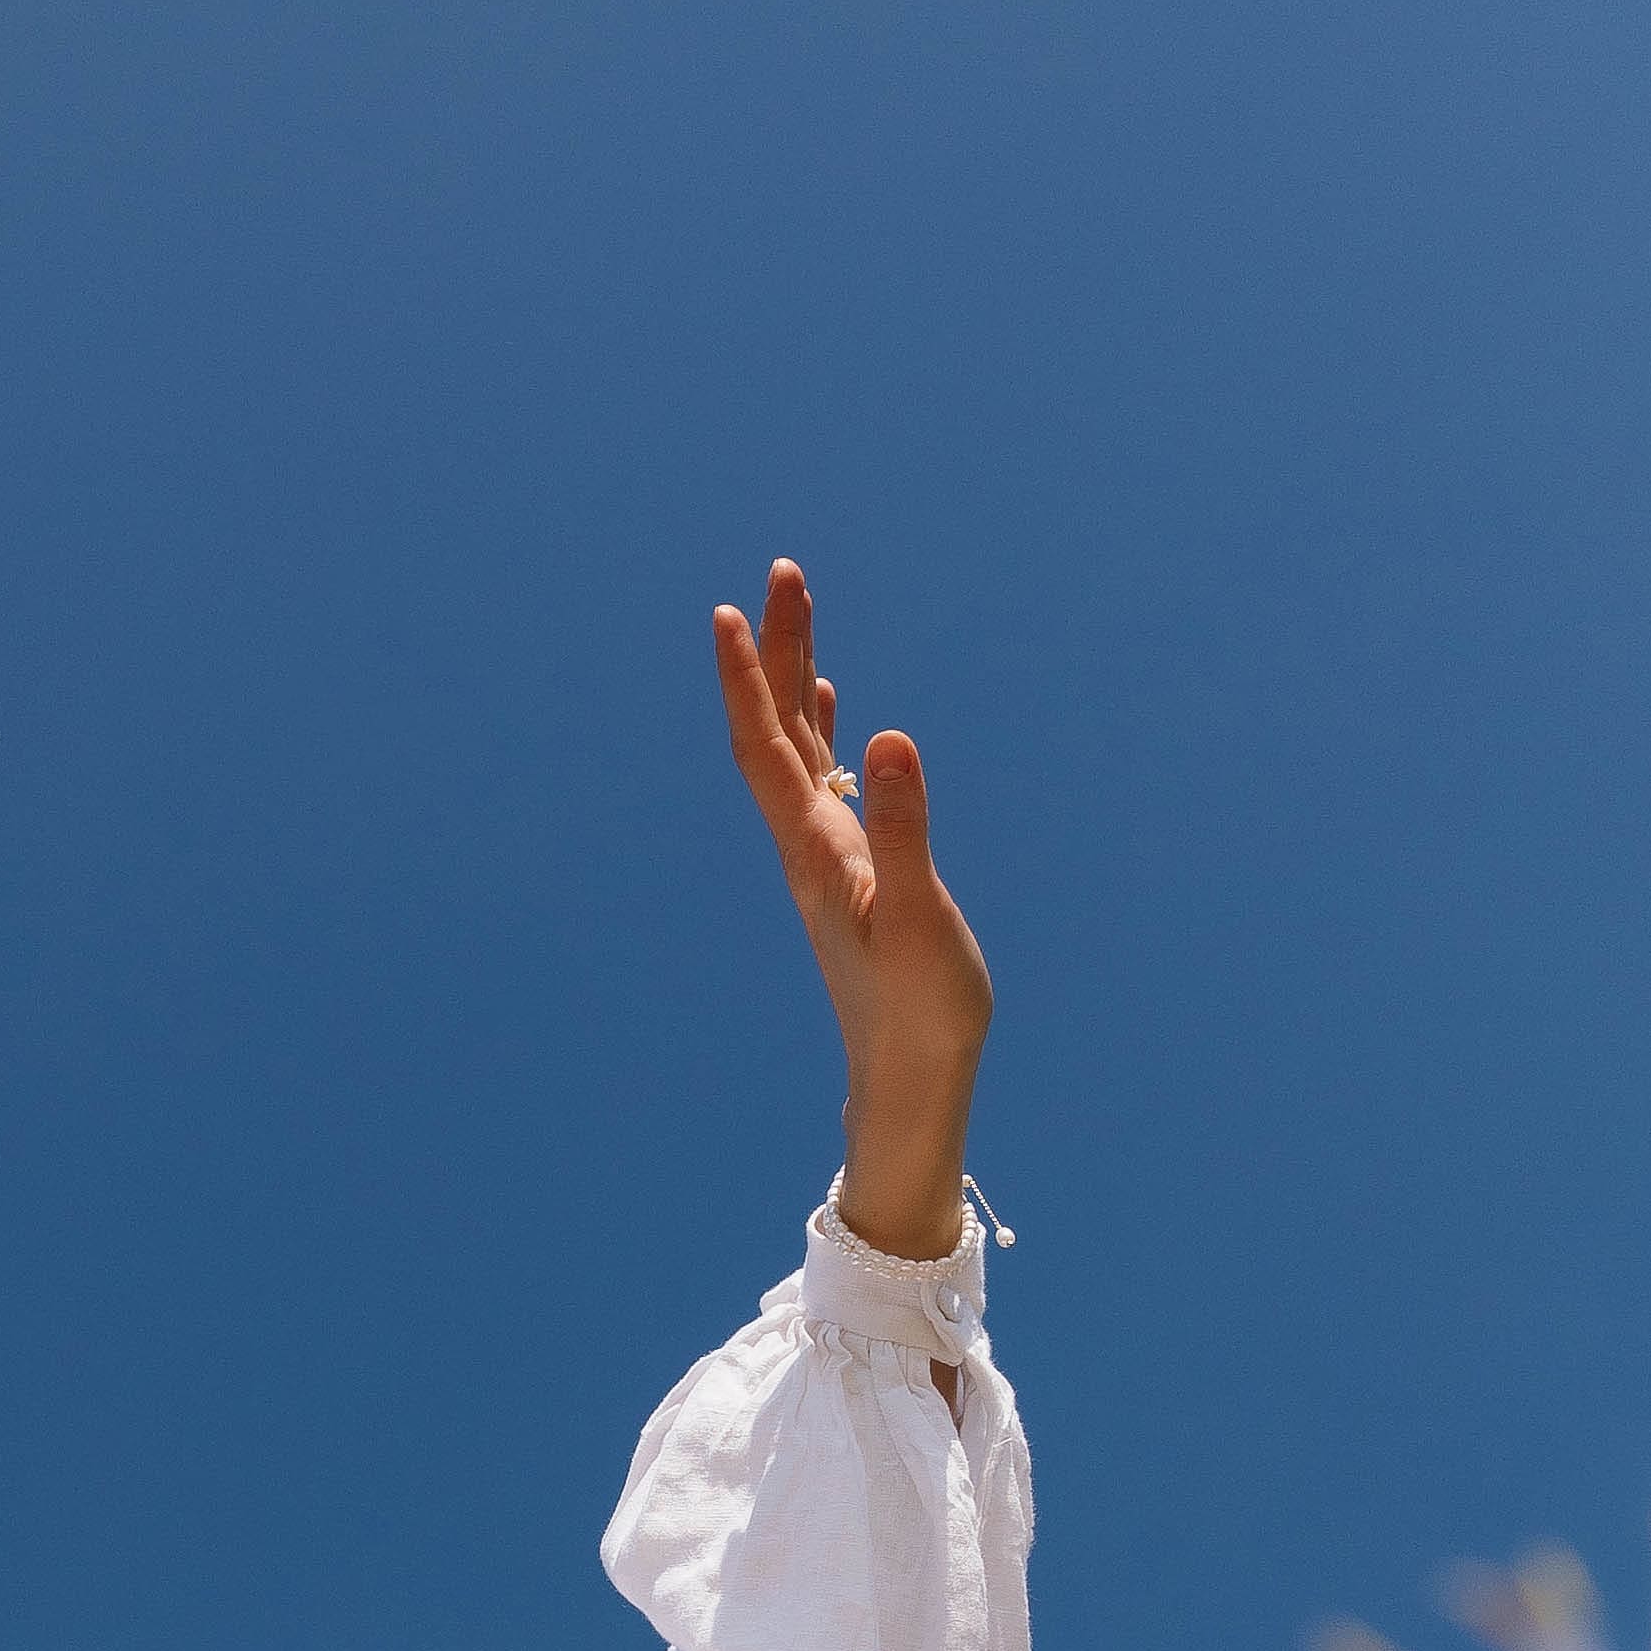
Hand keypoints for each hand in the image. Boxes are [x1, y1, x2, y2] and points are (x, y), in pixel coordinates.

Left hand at [713, 555, 990, 1261]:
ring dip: (798, 680)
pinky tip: (839, 708)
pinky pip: (826, 780)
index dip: (749, 679)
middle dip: (779, 650)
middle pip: (779, 729)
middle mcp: (808, 844)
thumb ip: (904, 827)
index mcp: (815, 849)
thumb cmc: (918, 1007)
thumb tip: (893, 737)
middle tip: (782, 574)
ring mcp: (826, 855)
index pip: (767, 747)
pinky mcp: (850, 869)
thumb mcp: (918, 914)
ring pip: (801, 748)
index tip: (732, 611)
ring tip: (797, 611)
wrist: (908, 1076)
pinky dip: (825, 730)